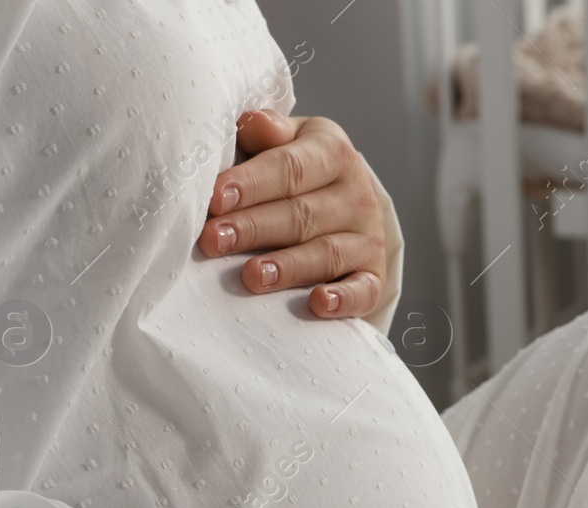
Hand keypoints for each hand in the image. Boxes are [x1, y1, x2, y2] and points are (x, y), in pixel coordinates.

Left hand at [199, 110, 386, 318]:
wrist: (342, 200)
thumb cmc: (295, 171)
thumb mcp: (284, 142)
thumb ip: (265, 133)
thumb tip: (253, 123)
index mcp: (332, 152)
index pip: (291, 167)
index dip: (251, 183)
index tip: (215, 199)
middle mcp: (358, 194)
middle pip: (302, 214)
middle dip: (254, 228)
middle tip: (213, 240)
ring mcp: (369, 237)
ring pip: (327, 253)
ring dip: (288, 266)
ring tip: (251, 277)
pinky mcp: (373, 275)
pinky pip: (363, 289)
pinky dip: (342, 298)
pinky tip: (317, 303)